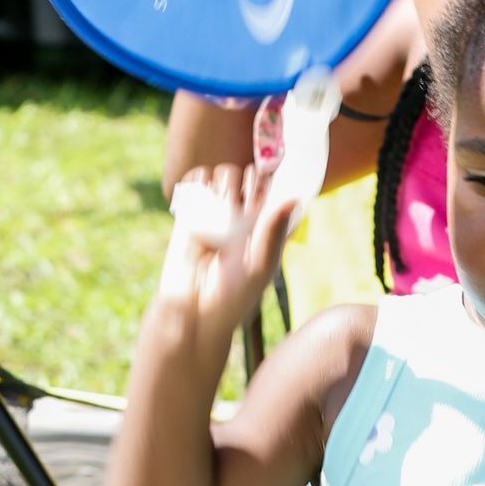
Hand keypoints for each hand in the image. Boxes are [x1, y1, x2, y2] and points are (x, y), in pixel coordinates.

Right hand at [156, 103, 288, 336]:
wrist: (192, 310)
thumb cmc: (233, 297)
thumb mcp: (260, 267)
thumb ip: (273, 233)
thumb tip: (293, 199)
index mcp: (267, 228)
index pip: (278, 191)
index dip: (276, 182)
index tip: (269, 187)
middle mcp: (245, 217)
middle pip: (251, 176)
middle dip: (248, 180)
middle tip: (241, 203)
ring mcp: (218, 213)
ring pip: (226, 174)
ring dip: (225, 181)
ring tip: (222, 207)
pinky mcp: (191, 212)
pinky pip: (198, 181)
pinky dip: (199, 180)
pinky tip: (202, 197)